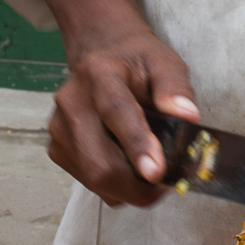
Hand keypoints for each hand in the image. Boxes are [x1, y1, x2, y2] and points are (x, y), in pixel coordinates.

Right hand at [48, 25, 199, 206]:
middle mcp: (73, 101)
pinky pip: (90, 182)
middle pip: (99, 160)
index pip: (115, 112)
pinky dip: (116, 187)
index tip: (156, 172)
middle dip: (136, 187)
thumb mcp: (164, 63)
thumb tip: (187, 116)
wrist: (100, 55)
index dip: (136, 145)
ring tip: (152, 176)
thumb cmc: (136, 62)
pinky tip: (130, 170)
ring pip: (94, 178)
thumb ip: (176, 88)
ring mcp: (60, 127)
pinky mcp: (57, 148)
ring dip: (129, 190)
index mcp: (100, 73)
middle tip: (167, 187)